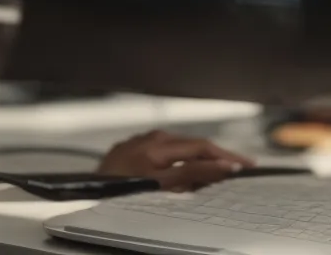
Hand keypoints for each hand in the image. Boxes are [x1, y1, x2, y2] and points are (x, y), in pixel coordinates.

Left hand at [96, 130, 255, 190]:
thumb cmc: (118, 187)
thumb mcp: (161, 184)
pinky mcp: (130, 151)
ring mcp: (139, 143)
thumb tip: (224, 165)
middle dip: (214, 158)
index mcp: (161, 143)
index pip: (203, 146)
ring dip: (195, 161)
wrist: (84, 191)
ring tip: (210, 175)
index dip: (226, 155)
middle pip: (192, 146)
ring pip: (177, 150)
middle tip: (234, 171)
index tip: (246, 164)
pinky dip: (177, 163)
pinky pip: (162, 154)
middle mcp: (151, 138)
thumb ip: (193, 174)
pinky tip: (180, 174)